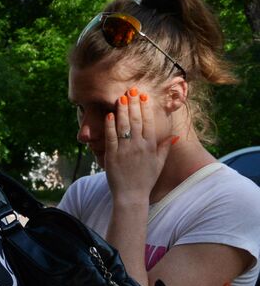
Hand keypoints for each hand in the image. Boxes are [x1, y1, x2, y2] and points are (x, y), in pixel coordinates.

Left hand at [102, 87, 174, 206]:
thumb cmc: (145, 179)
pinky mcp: (112, 156)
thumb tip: (175, 135)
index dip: (146, 107)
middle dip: (134, 104)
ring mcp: (125, 150)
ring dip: (123, 110)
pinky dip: (111, 125)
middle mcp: (139, 146)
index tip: (144, 96)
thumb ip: (165, 148)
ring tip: (121, 98)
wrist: (131, 195)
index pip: (149, 122)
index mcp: (151, 146)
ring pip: (124, 126)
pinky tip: (110, 115)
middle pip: (137, 120)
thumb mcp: (159, 163)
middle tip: (131, 90)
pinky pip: (111, 137)